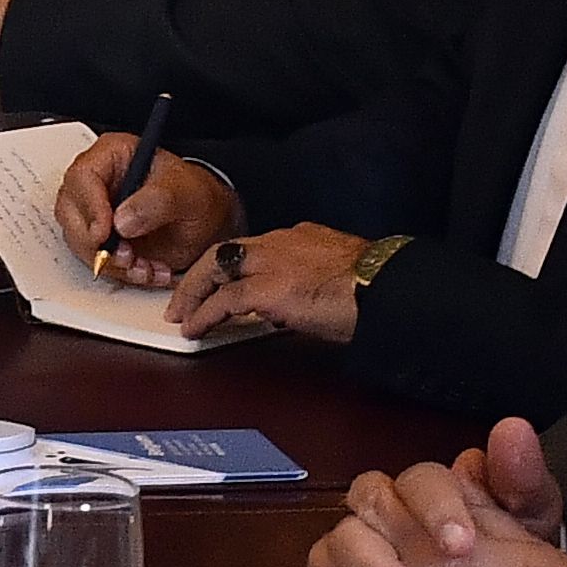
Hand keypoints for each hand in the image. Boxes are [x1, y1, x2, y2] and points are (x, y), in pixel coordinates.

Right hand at [53, 132, 231, 285]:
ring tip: (145, 267)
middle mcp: (98, 182)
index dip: (89, 206)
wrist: (206, 222)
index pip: (83, 176)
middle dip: (95, 243)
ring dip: (111, 263)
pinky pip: (96, 260)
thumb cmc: (195, 195)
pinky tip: (146, 271)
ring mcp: (96, 212)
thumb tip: (123, 221)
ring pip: (79, 241)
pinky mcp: (101, 239)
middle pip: (70, 212)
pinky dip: (120, 273)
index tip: (106, 232)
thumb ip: (157, 201)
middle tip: (125, 257)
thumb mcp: (186, 192)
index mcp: (113, 155)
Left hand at [168, 221, 370, 341]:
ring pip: (216, 269)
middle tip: (184, 296)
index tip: (220, 281)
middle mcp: (280, 243)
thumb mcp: (337, 274)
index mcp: (298, 238)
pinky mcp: (269, 288)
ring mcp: (272, 263)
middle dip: (200, 275)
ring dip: (194, 293)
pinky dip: (205, 314)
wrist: (385, 286)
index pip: (252, 248)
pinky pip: (225, 301)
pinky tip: (196, 328)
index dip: (231, 266)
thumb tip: (298, 305)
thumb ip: (311, 281)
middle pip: (224, 253)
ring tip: (181, 314)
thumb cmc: (373, 286)